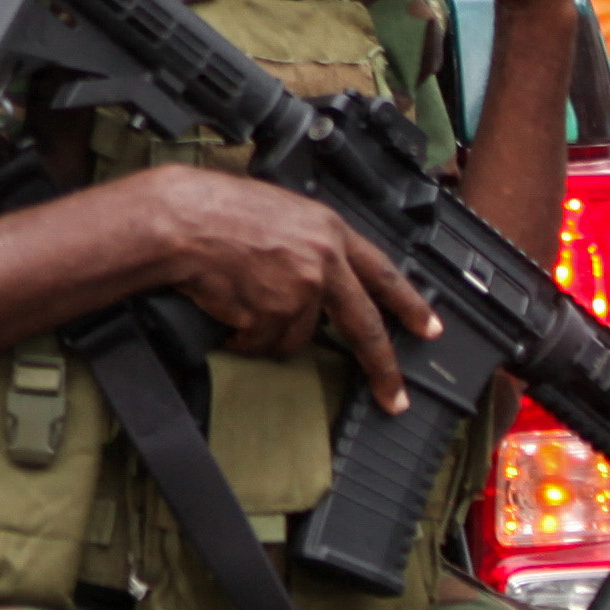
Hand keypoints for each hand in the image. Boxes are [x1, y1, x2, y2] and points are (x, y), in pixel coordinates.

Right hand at [113, 164, 437, 410]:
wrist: (181, 222)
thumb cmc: (217, 212)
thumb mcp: (281, 213)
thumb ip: (311, 244)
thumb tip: (321, 277)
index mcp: (329, 231)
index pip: (384, 274)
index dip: (410, 305)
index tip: (429, 329)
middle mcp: (324, 262)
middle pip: (364, 326)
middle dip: (382, 367)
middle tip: (394, 398)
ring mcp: (301, 290)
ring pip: (296, 338)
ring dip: (269, 333)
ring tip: (240, 302)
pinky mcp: (273, 314)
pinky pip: (261, 343)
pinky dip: (242, 337)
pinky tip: (226, 310)